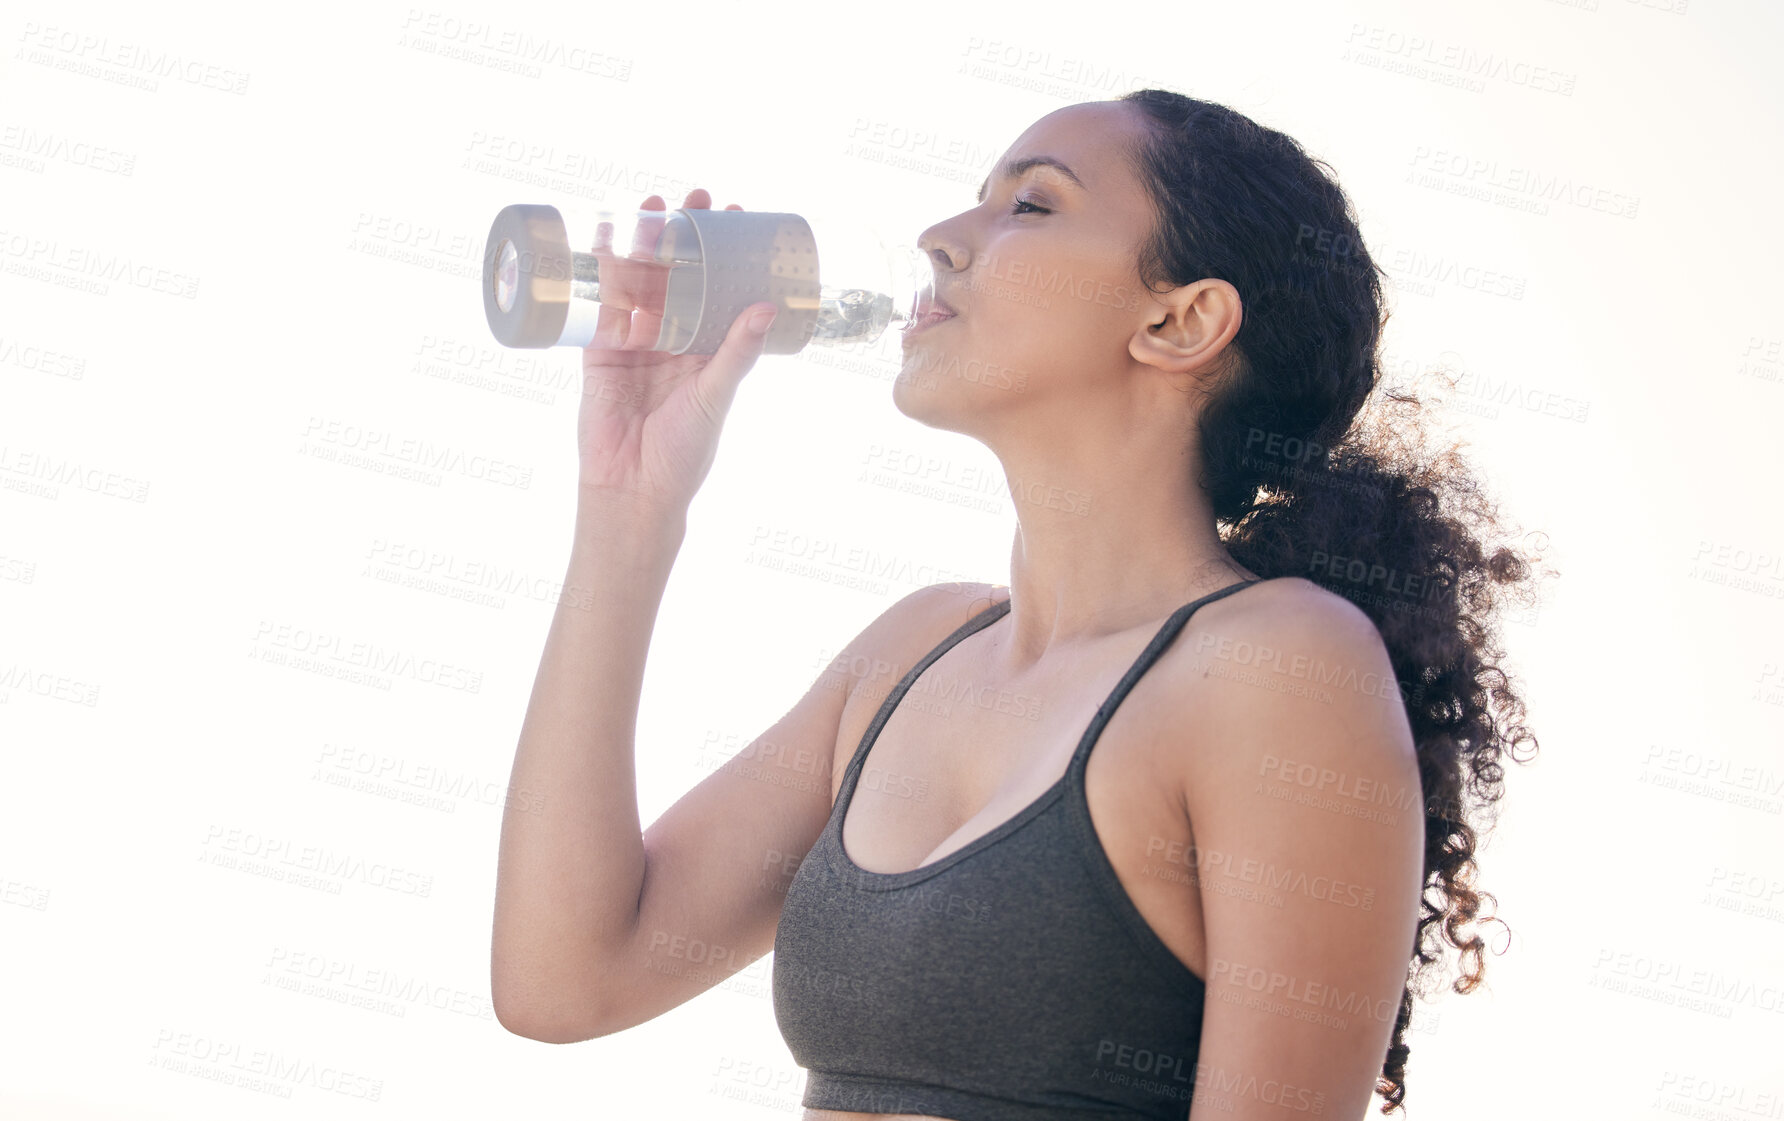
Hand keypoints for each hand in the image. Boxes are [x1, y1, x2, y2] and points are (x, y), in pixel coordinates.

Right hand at [575, 188, 776, 514]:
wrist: (631, 490)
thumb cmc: (683, 454)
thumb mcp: (715, 396)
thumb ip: (736, 353)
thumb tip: (766, 307)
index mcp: (706, 351)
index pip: (718, 290)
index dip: (724, 255)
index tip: (735, 218)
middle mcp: (672, 342)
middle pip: (677, 278)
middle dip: (684, 239)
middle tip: (694, 199)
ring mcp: (634, 344)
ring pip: (639, 284)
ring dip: (644, 246)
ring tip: (652, 207)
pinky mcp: (599, 352)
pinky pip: (600, 306)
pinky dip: (602, 274)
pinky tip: (606, 240)